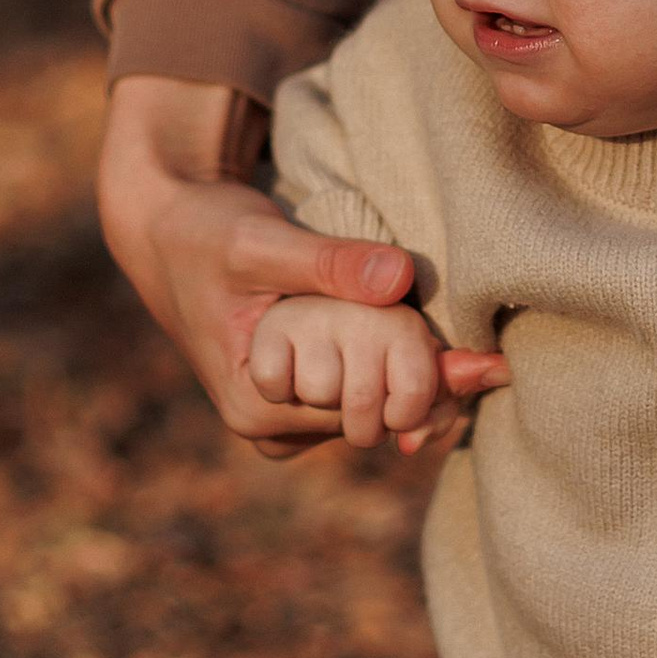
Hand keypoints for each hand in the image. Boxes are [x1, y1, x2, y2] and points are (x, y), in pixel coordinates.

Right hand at [98, 74, 507, 452]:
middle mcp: (269, 427)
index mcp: (255, 405)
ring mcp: (284, 418)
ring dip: (410, 383)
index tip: (488, 363)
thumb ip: (329, 262)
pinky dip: (393, 377)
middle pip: (372, 420)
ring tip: (461, 355)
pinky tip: (424, 350)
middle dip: (422, 388)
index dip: (425, 386)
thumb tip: (402, 278)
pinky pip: (359, 399)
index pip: (364, 414)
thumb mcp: (262, 242)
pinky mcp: (298, 397)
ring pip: (370, 413)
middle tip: (484, 358)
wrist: (168, 230)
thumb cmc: (206, 233)